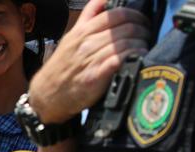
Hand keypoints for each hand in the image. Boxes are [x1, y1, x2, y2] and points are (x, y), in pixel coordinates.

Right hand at [30, 0, 150, 122]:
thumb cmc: (63, 67)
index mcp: (82, 31)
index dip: (135, 15)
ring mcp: (90, 60)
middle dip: (142, 30)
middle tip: (147, 36)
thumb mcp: (71, 37)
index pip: (116, 13)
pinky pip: (121, 60)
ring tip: (143, 48)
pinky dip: (134, 56)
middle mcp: (86, 43)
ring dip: (141, 44)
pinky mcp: (95, 77)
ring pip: (126, 43)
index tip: (142, 22)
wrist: (47, 95)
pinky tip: (138, 58)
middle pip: (125, 27)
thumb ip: (89, 16)